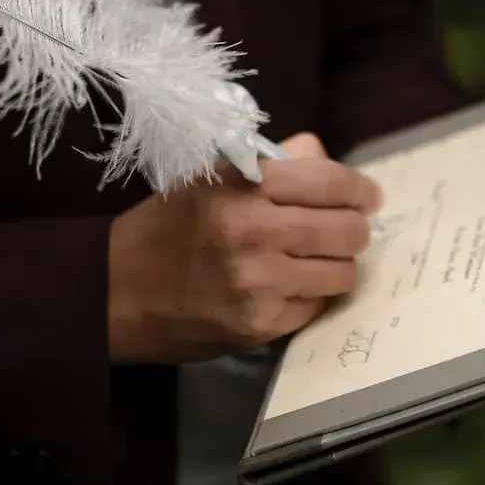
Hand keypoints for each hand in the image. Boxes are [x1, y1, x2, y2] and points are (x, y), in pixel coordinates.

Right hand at [107, 133, 381, 363]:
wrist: (116, 290)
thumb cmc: (168, 226)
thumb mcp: (212, 178)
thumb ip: (273, 162)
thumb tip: (326, 159)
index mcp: (242, 184)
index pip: (328, 180)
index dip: (359, 189)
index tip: (369, 196)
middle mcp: (252, 230)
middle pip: (345, 230)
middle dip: (356, 229)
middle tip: (352, 230)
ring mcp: (257, 282)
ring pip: (341, 273)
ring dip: (338, 266)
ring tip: (320, 260)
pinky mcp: (258, 325)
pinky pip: (314, 307)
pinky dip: (311, 297)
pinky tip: (291, 287)